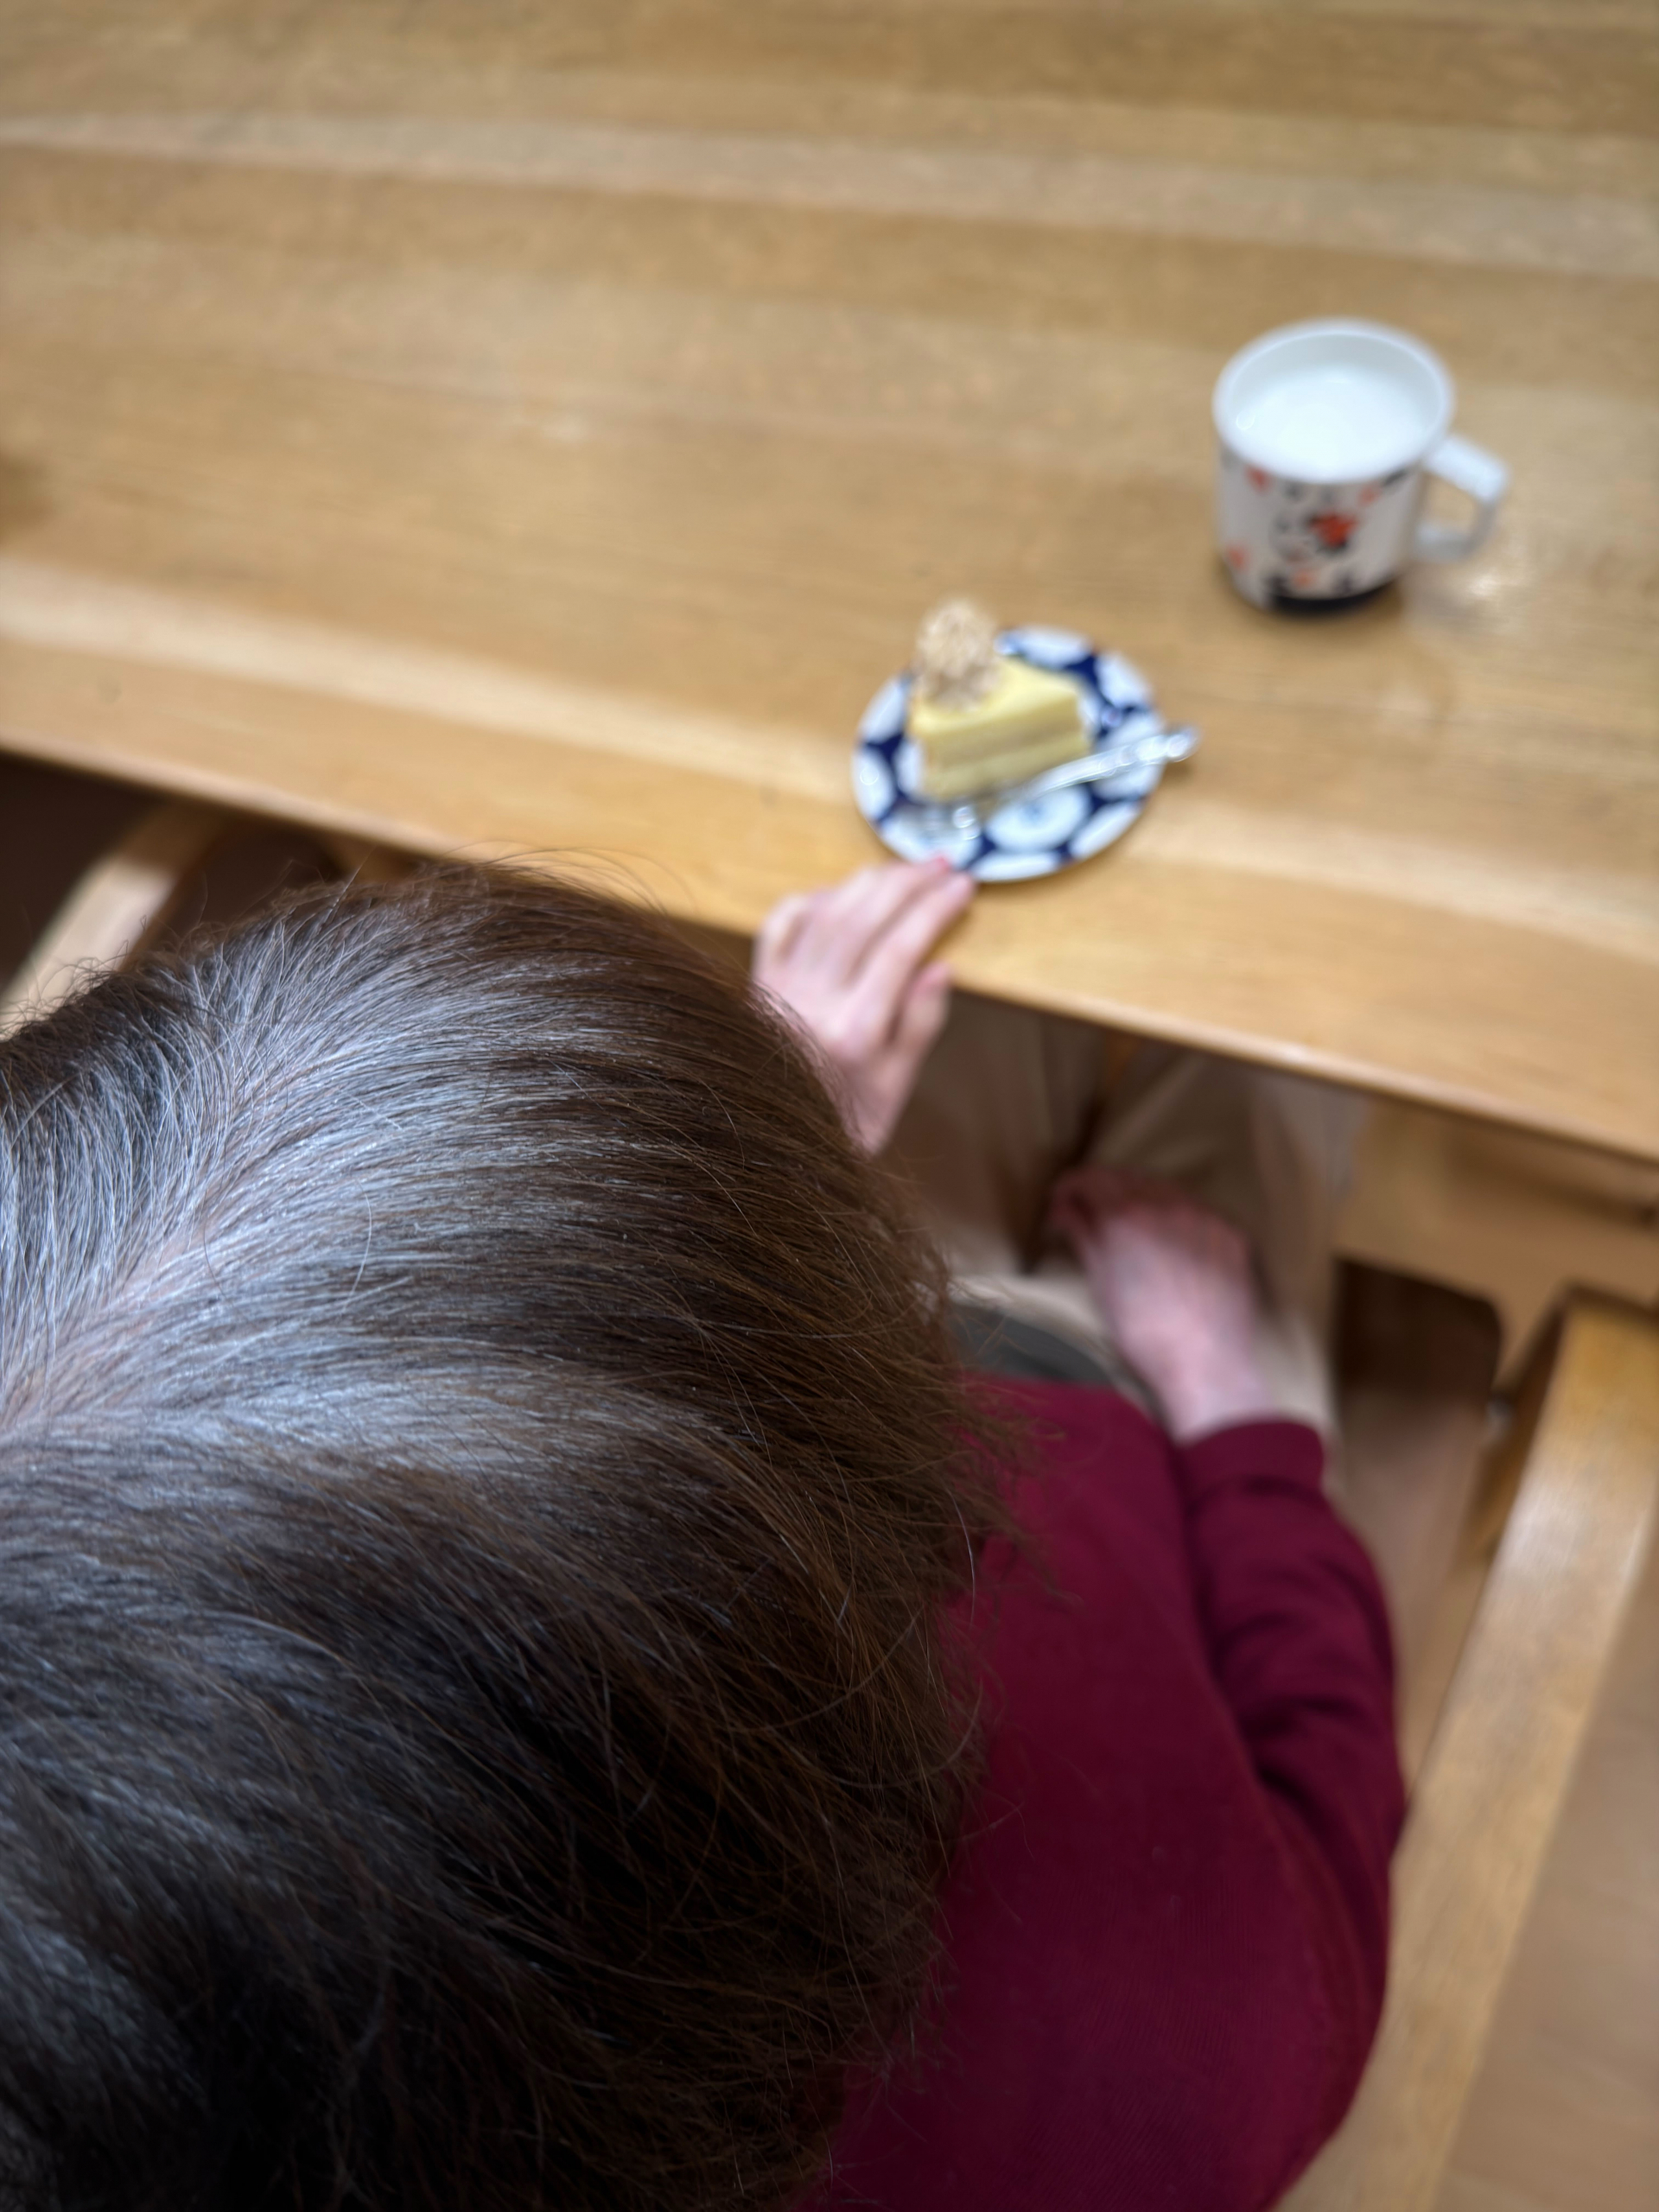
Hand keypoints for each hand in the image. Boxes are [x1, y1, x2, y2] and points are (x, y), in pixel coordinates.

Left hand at [753, 858, 973, 1154]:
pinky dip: (809, 901)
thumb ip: (917, 1028)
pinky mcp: (756, 986)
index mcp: (855, 1031)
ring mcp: (779, 989)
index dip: (935, 909)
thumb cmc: (842, 1126)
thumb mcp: (894, 1091)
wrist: (765, 1147)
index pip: (902, 948)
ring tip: (901, 870)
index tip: (963, 886)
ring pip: (825, 914)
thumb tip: (940, 968)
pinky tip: (836, 893)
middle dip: (906, 884)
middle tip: (940, 865)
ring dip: (866, 883)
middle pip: (864, 919)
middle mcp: (813, 1002)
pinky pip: (780, 926)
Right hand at [1049, 1167, 1276, 1441]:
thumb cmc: (1141, 1331)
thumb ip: (1083, 1235)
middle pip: (1127, 1178)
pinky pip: (1197, 1210)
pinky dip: (1176, 1217)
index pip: (1091, 1178)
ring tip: (1131, 1226)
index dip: (1070, 1187)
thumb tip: (1062, 1207)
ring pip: (1165, 1189)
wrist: (1205, 1363)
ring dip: (1142, 1198)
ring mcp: (1205, 1215)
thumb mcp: (1101, 1283)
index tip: (1061, 1202)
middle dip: (1104, 1189)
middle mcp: (1167, 1203)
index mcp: (1126, 1215)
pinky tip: (1171, 1242)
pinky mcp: (1232, 1233)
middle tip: (1091, 1213)